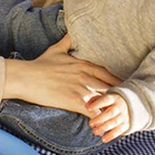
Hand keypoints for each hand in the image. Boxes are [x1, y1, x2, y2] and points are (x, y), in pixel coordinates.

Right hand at [4, 35, 120, 116]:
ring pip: (103, 99)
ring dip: (111, 108)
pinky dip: (99, 117)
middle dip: (118, 96)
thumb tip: (72, 31)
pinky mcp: (74, 101)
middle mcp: (85, 76)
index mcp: (84, 64)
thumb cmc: (40, 64)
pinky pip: (92, 111)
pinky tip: (105, 123)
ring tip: (120, 117)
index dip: (117, 82)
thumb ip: (68, 41)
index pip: (108, 73)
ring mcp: (81, 88)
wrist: (27, 77)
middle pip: (109, 87)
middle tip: (127, 105)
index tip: (125, 87)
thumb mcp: (56, 49)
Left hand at [87, 93, 129, 141]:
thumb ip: (93, 101)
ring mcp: (123, 116)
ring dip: (104, 128)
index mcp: (113, 99)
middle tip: (90, 124)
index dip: (97, 104)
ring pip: (114, 122)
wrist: (128, 107)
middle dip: (100, 118)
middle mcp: (119, 107)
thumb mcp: (103, 99)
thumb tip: (86, 106)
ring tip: (94, 132)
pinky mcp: (125, 125)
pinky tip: (103, 140)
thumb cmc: (109, 103)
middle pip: (110, 112)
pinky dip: (111, 136)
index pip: (106, 100)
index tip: (88, 109)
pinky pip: (119, 131)